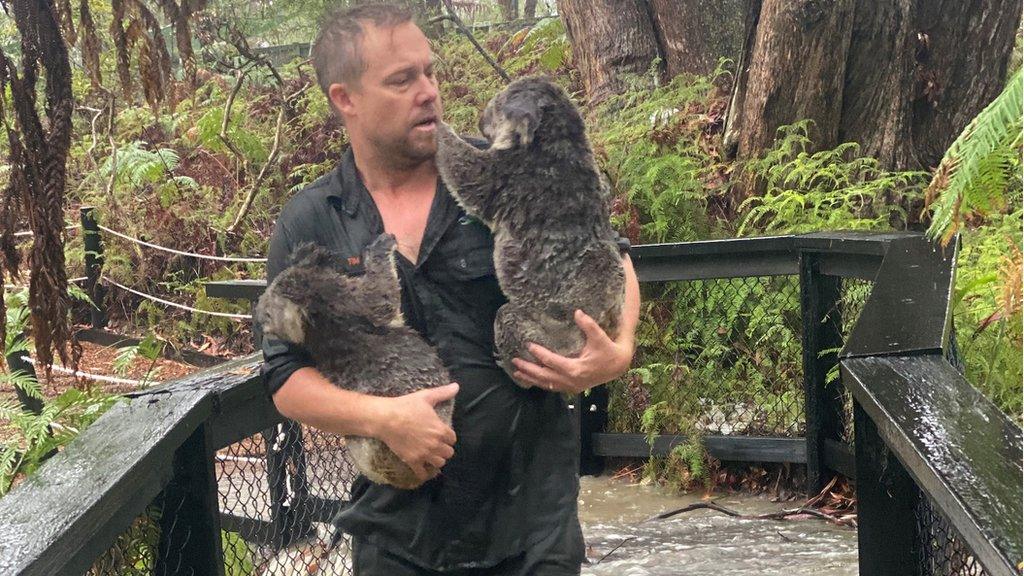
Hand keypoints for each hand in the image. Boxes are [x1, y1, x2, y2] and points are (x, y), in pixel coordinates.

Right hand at [375, 383, 458, 481]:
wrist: (386, 418)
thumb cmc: (406, 406)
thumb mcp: (426, 397)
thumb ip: (443, 393)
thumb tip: (456, 386)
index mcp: (440, 430)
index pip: (453, 439)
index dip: (448, 437)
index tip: (442, 434)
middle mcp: (435, 444)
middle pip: (449, 453)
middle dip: (444, 449)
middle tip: (437, 445)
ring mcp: (424, 454)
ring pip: (439, 464)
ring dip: (437, 460)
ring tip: (432, 455)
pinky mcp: (412, 461)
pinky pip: (423, 474)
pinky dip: (424, 474)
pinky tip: (423, 469)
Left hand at [511, 310, 634, 394]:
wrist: (618, 366)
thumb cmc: (608, 350)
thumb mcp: (600, 337)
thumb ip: (589, 325)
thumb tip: (577, 312)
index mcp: (575, 369)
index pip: (551, 361)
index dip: (538, 353)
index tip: (528, 344)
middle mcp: (571, 381)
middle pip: (544, 376)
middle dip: (528, 369)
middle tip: (514, 361)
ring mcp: (571, 386)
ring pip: (547, 384)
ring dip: (532, 378)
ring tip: (517, 372)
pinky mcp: (573, 388)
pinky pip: (553, 387)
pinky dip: (541, 383)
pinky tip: (533, 379)